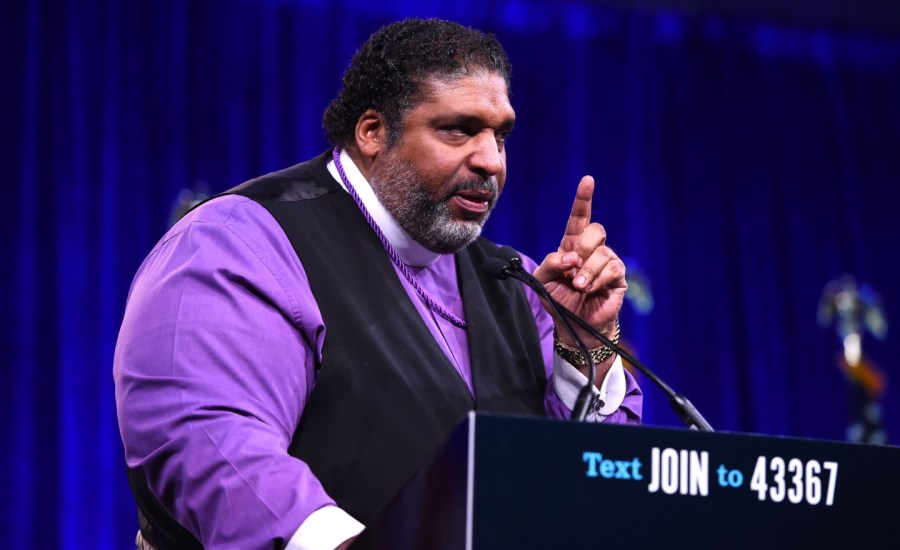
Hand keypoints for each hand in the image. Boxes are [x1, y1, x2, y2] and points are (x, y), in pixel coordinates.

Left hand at [533, 176, 626, 376]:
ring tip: (579, 286)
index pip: (579, 217)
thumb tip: (571, 257)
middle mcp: (591, 250)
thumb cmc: (557, 299)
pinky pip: (612, 268)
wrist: (572, 326)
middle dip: (583, 246)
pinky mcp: (618, 277)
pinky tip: (589, 290)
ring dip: (587, 270)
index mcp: (572, 245)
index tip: (588, 181)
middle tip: (573, 266)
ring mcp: (607, 262)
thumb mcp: (543, 280)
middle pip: (595, 229)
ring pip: (602, 252)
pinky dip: (597, 279)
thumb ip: (550, 263)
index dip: (583, 199)